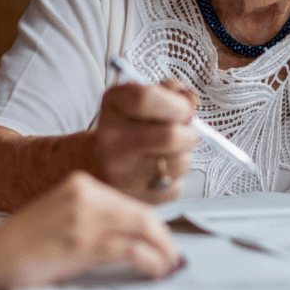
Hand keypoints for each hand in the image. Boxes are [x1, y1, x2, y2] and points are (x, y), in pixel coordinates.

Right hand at [0, 171, 179, 288]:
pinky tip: (155, 271)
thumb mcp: (60, 214)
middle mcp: (85, 195)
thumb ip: (90, 216)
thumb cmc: (23, 243)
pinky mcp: (84, 245)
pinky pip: (131, 251)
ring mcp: (85, 219)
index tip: (162, 239)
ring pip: (143, 228)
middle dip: (163, 237)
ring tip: (169, 265)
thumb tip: (130, 234)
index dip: (152, 223)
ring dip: (163, 250)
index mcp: (80, 184)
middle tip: (173, 255)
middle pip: (142, 212)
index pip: (129, 201)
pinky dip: (151, 261)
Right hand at [93, 80, 199, 202]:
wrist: (98, 162)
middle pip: (171, 136)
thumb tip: (191, 100)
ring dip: (182, 155)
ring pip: (179, 163)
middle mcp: (112, 140)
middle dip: (188, 133)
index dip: (175, 102)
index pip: (146, 98)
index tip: (183, 108)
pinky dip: (174, 178)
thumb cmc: (127, 126)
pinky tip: (158, 170)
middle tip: (183, 132)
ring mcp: (122, 173)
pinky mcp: (136, 198)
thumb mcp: (138, 97)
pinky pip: (175, 186)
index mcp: (113, 106)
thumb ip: (169, 91)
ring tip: (167, 151)